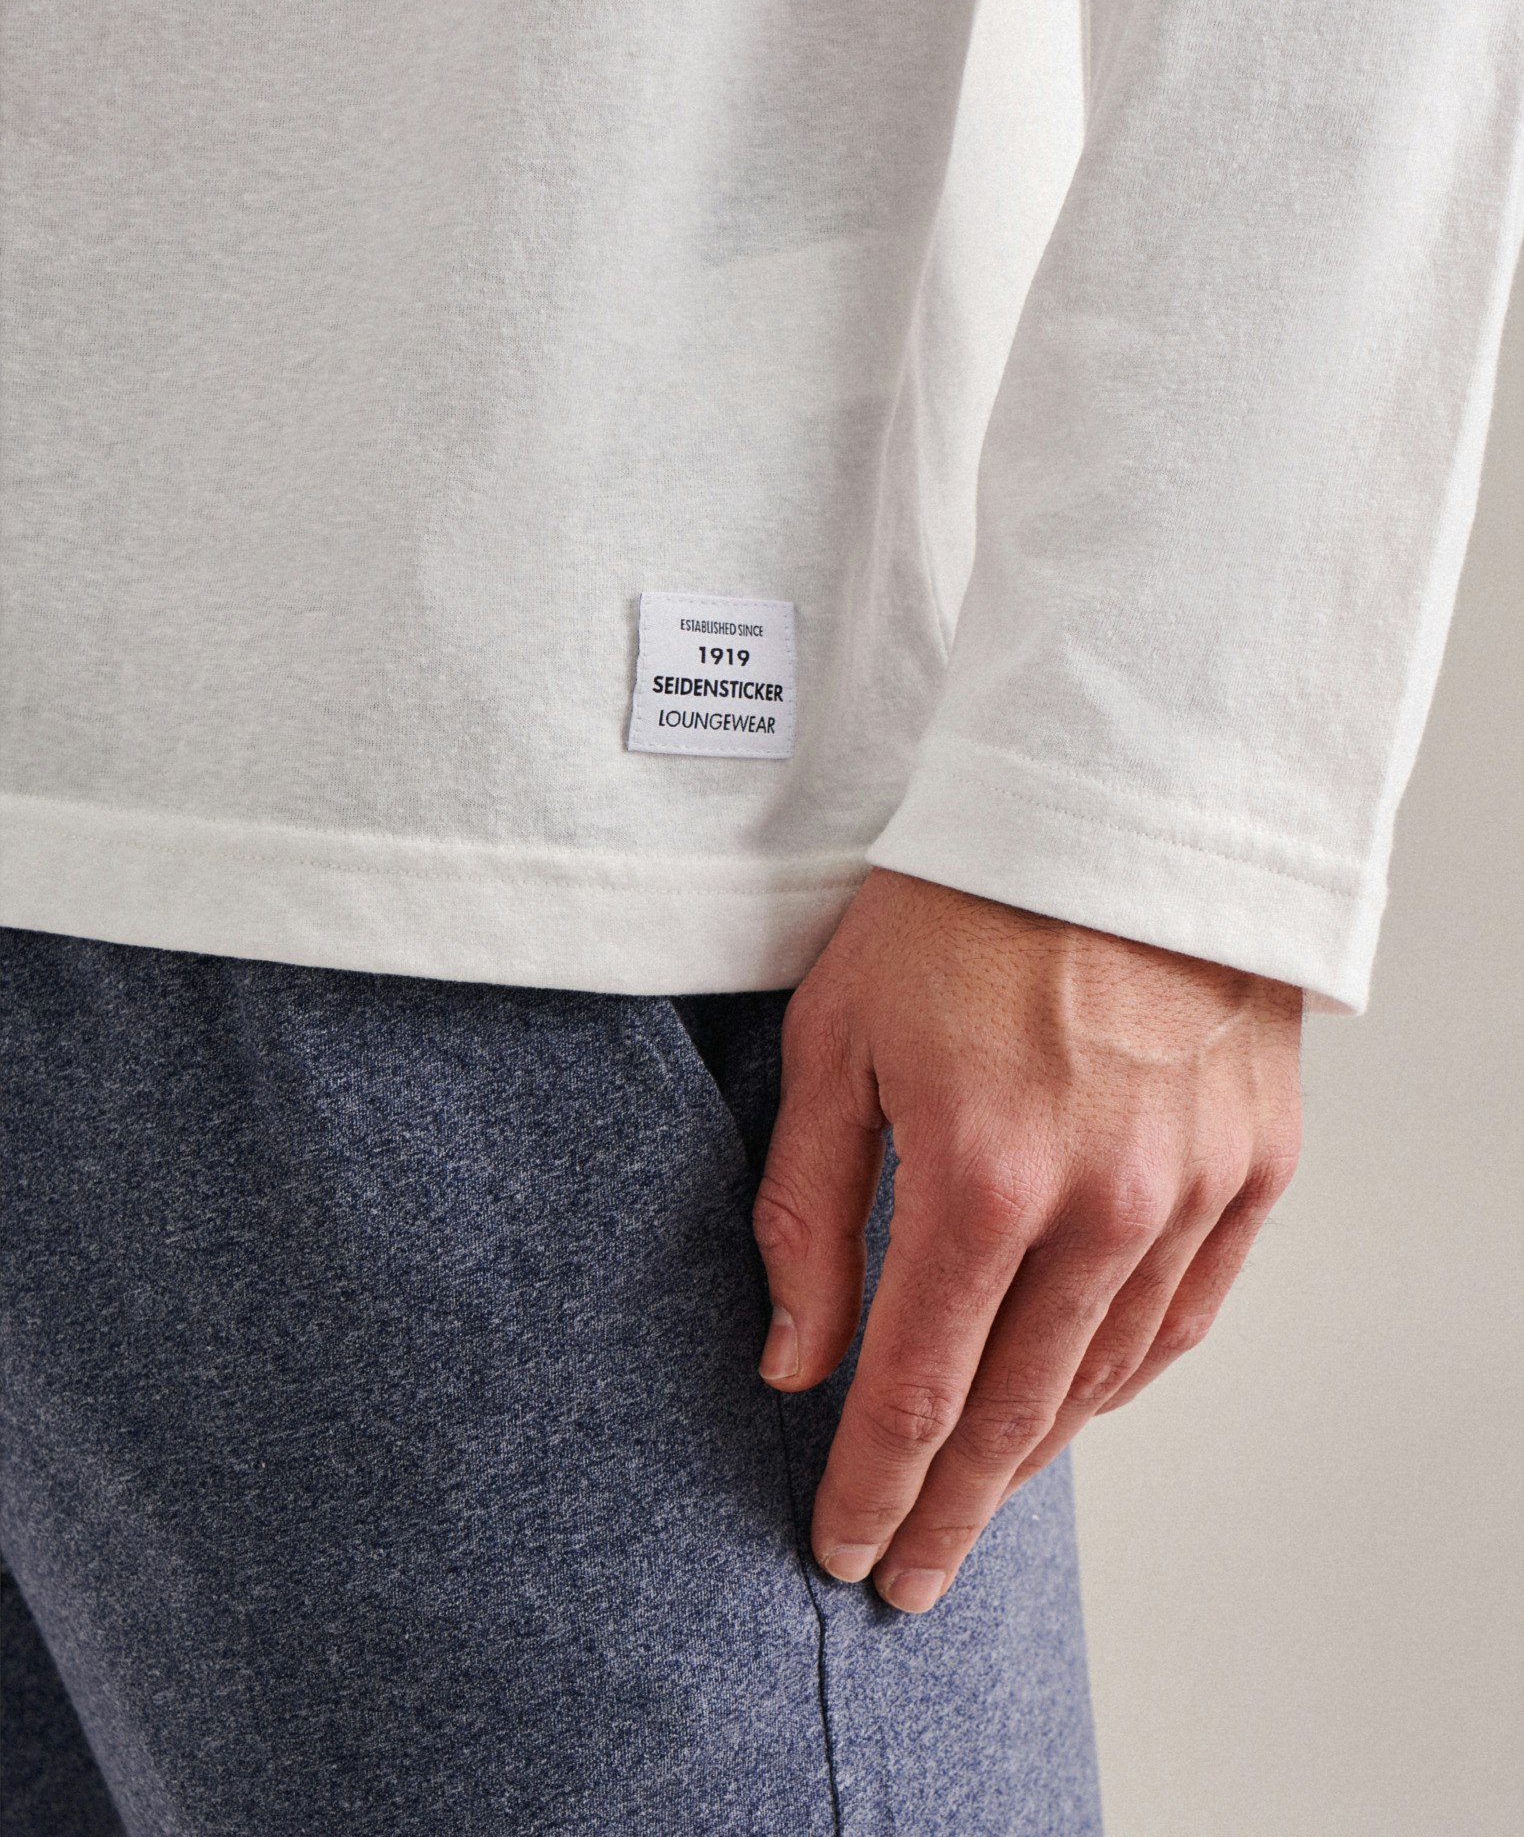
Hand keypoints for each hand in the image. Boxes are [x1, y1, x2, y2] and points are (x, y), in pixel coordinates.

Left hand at [753, 868, 1301, 1612]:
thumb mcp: (836, 1038)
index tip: (843, 1554)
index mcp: (978, 1177)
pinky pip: (1187, 1315)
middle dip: (948, 1511)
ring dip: (1035, 1451)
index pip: (911, 1391)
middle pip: (1012, 1415)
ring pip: (1106, 1379)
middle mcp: (1097, 1207)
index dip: (870, 1490)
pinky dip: (1126, 1375)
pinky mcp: (1252, 1166)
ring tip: (980, 1493)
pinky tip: (1082, 1400)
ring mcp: (1189, 1192)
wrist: (1119, 804)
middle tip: (911, 1578)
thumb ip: (806, 1210)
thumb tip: (794, 1359)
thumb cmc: (959, 903)